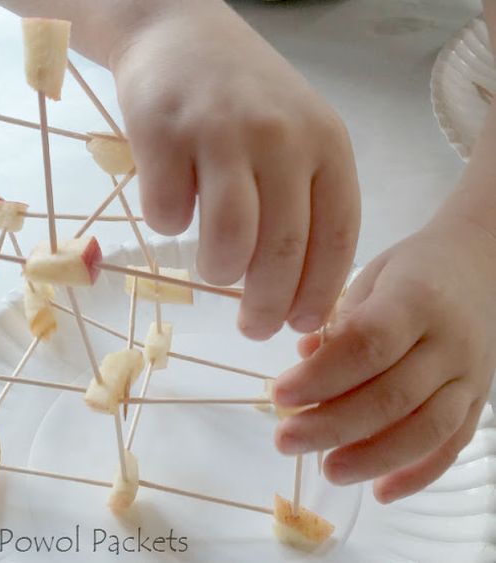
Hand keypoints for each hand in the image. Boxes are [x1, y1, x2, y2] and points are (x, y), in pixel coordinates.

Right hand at [110, 5, 358, 339]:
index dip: (319, 293)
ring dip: (219, 272)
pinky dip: (169, 225)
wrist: (176, 32)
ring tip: (213, 270)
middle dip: (267, 307)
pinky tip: (172, 209)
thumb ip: (304, 200)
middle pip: (283, 250)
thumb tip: (296, 291)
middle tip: (253, 329)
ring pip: (229, 240)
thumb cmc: (242, 98)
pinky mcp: (163, 132)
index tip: (302, 326)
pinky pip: (168, 213)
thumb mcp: (294, 135)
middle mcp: (281, 137)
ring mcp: (220, 132)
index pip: (337, 236)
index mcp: (326, 142)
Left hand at [273, 215, 495, 501]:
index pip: (367, 345)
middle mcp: (449, 342)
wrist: (480, 264)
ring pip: (426, 429)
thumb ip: (341, 320)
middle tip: (286, 440)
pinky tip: (380, 490)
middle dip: (333, 425)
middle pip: (392, 395)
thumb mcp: (371, 276)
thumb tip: (304, 362)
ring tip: (328, 469)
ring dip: (373, 457)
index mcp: (415, 299)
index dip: (321, 375)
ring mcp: (470, 375)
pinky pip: (453, 444)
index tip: (278, 394)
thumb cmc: (414, 268)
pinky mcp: (480, 399)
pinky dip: (419, 473)